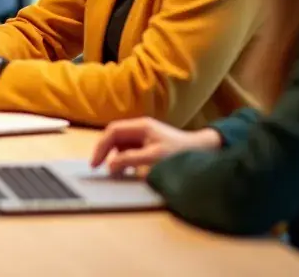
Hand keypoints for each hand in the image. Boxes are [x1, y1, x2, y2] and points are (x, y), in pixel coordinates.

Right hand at [90, 118, 222, 176]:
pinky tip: (129, 170)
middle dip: (105, 151)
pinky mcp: (151, 144)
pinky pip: (131, 149)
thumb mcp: (153, 158)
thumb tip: (110, 165)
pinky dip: (125, 159)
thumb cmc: (179, 154)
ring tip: (115, 172)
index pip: (112, 131)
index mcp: (140, 126)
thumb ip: (130, 159)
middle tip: (99, 168)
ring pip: (122, 143)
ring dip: (115, 156)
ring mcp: (146, 135)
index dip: (101, 146)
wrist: (203, 152)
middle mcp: (141, 127)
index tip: (95, 164)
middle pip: (115, 136)